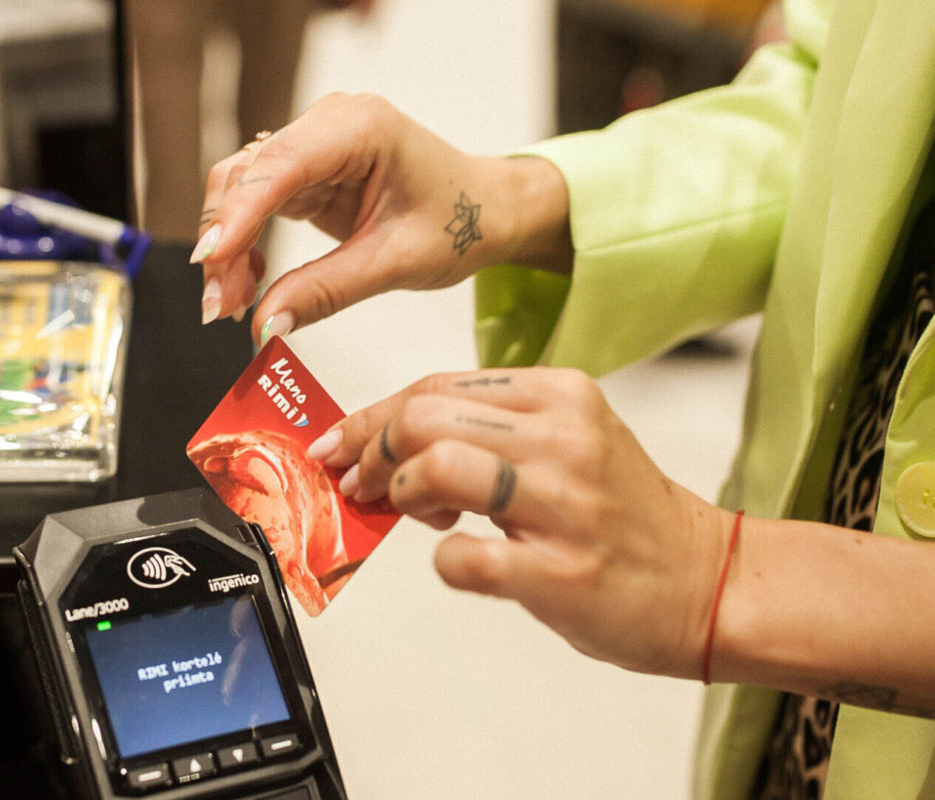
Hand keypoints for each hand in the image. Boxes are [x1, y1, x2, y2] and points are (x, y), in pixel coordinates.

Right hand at [191, 93, 570, 338]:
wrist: (487, 212)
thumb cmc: (460, 223)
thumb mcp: (395, 263)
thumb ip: (326, 292)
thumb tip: (264, 326)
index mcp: (360, 128)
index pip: (279, 166)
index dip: (236, 214)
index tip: (209, 261)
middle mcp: (329, 125)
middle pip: (247, 175)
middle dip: (224, 240)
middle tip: (220, 305)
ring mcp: (314, 145)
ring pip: (241, 189)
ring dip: (227, 246)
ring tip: (231, 303)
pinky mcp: (307, 172)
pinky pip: (256, 203)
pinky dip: (243, 244)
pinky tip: (251, 283)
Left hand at [306, 367, 730, 677]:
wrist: (705, 581)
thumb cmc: (622, 514)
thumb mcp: (566, 442)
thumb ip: (485, 433)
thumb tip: (388, 448)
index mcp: (561, 393)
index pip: (434, 385)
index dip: (371, 417)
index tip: (339, 444)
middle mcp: (564, 436)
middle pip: (422, 417)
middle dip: (372, 453)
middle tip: (365, 486)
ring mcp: (565, 502)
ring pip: (438, 467)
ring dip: (404, 496)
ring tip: (423, 517)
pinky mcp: (561, 570)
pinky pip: (464, 556)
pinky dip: (446, 562)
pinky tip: (465, 562)